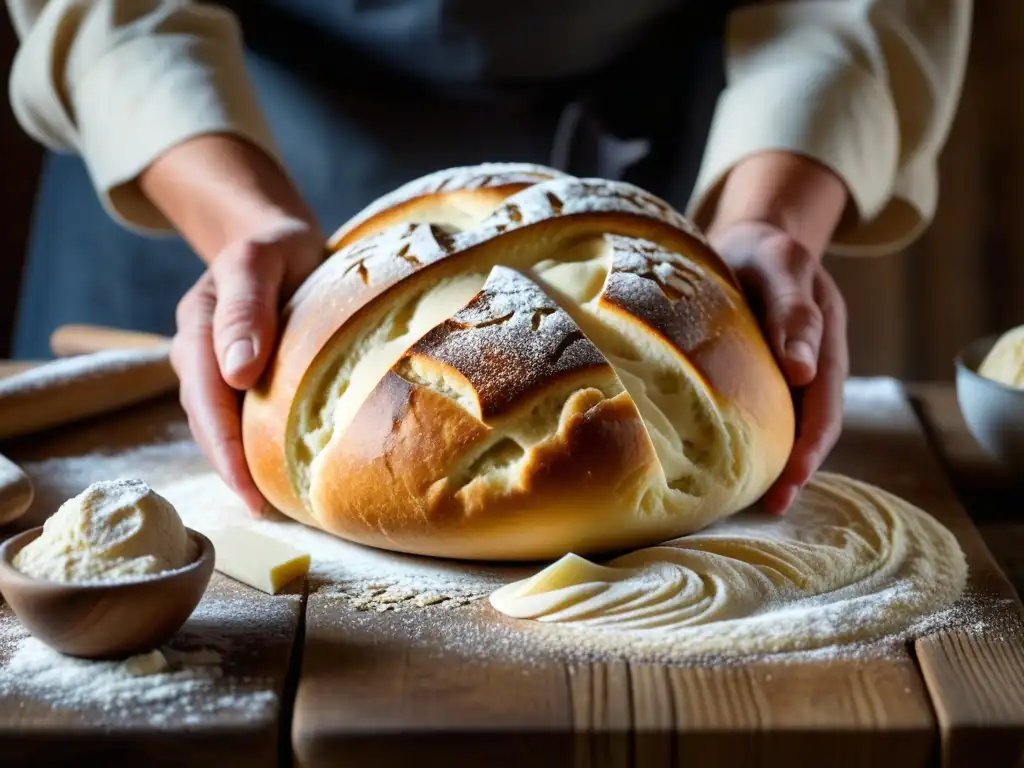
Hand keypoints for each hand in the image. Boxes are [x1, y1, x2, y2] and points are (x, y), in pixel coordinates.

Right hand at [170, 216, 323, 514]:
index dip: (225, 448)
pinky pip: (238, 415)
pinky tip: (279, 468)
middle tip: (265, 511)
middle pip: (208, 422)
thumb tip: (238, 372)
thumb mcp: (260, 261)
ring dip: (241, 463)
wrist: (278, 238)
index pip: (206, 399)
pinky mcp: (235, 374)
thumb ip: (244, 309)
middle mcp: (198, 354)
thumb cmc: (274, 246)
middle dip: (231, 470)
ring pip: (220, 423)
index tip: (249, 488)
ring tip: (274, 502)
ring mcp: (213, 366)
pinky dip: (253, 444)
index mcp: (198, 328)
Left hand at [711, 220, 849, 513]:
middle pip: (813, 424)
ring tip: (755, 499)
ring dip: (776, 461)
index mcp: (826, 342)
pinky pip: (765, 411)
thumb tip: (803, 373)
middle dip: (796, 467)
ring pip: (790, 423)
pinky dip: (755, 438)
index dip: (809, 446)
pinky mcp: (764, 372)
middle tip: (772, 504)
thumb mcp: (783, 266)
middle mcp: (813, 362)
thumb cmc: (765, 250)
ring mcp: (789, 369)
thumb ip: (794, 314)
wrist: (752, 238)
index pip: (823, 407)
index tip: (789, 479)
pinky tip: (730, 463)